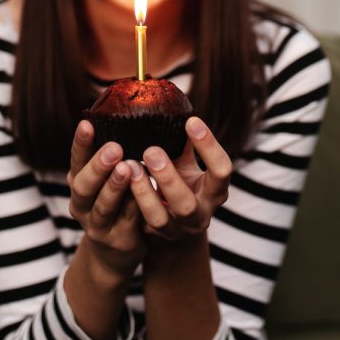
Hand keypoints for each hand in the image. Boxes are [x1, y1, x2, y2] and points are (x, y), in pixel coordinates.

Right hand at [67, 120, 145, 279]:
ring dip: (115, 187)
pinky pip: (129, 222)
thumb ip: (111, 156)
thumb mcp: (104, 180)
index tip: (87, 123)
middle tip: (113, 148)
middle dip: (97, 167)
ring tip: (127, 168)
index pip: (76, 161)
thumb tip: (127, 112)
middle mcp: (82, 205)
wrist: (113, 253)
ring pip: (104, 207)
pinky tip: (145, 194)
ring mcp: (99, 226)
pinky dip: (136, 207)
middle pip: (83, 186)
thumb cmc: (113, 202)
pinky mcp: (120, 241)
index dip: (80, 144)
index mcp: (78, 184)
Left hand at [128, 116, 231, 242]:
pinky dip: (128, 201)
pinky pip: (138, 224)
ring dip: (143, 192)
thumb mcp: (187, 163)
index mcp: (215, 190)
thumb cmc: (182, 182)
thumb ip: (183, 141)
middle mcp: (200, 214)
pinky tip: (117, 181)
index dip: (209, 146)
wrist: (176, 228)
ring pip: (160, 218)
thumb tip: (172, 102)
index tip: (191, 121)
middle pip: (187, 203)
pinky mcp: (154, 237)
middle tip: (151, 150)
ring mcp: (176, 230)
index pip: (222, 170)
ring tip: (129, 167)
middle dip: (168, 177)